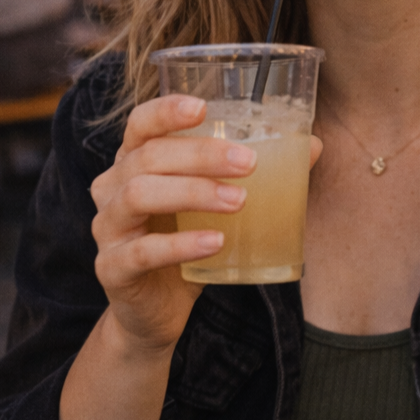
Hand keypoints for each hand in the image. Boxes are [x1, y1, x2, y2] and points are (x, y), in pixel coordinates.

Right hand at [89, 96, 322, 352]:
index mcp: (134, 161)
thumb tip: (311, 145)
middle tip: (248, 163)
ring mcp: (107, 228)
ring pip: (139, 195)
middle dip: (200, 155)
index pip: (140, 124)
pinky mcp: (112, 269)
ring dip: (193, 192)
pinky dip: (181, 244)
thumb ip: (253, 173)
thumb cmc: (187, 242)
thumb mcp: (217, 204)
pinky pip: (141, 252)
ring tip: (238, 200)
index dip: (166, 110)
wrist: (157, 312)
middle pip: (147, 156)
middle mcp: (112, 187)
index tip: (204, 108)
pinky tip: (216, 242)